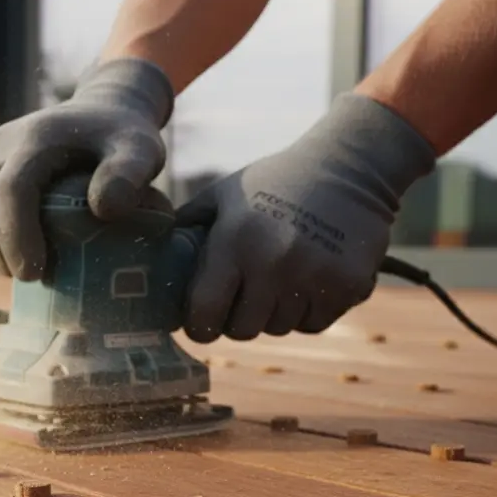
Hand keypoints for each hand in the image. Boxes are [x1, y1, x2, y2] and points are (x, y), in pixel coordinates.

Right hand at [0, 58, 174, 280]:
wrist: (103, 110)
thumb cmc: (123, 136)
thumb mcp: (141, 150)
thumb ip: (130, 175)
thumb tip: (103, 210)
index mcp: (36, 138)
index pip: (11, 190)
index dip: (17, 235)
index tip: (35, 272)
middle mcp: (5, 145)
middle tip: (30, 280)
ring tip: (26, 273)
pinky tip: (21, 257)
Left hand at [175, 93, 438, 341]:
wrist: (350, 165)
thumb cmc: (275, 181)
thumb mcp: (222, 195)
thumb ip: (185, 228)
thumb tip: (146, 259)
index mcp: (235, 242)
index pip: (205, 314)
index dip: (200, 324)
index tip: (203, 319)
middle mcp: (274, 263)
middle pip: (242, 331)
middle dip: (238, 318)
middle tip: (244, 295)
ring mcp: (315, 277)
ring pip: (279, 328)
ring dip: (274, 312)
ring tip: (280, 276)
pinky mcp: (349, 286)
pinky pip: (313, 324)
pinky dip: (307, 310)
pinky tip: (309, 277)